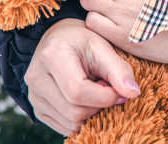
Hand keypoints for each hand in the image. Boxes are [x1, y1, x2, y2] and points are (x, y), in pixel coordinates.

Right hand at [24, 18, 140, 135]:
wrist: (58, 40)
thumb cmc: (82, 42)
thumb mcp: (102, 48)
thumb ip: (119, 70)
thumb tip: (133, 93)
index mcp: (52, 56)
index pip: (78, 91)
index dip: (104, 96)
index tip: (118, 89)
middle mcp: (36, 77)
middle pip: (75, 111)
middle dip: (99, 105)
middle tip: (106, 87)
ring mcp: (34, 96)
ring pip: (71, 123)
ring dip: (91, 112)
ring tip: (94, 90)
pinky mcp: (37, 109)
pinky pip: (65, 127)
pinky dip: (82, 118)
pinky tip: (84, 99)